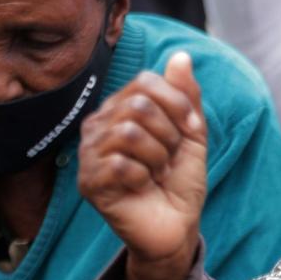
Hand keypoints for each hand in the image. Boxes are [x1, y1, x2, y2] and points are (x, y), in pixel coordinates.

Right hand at [79, 52, 206, 279]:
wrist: (177, 224)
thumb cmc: (180, 179)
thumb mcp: (192, 133)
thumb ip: (186, 96)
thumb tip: (182, 55)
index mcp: (121, 109)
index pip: (146, 81)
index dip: (178, 104)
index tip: (192, 130)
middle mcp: (98, 125)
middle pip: (138, 105)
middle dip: (170, 134)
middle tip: (170, 158)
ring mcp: (89, 154)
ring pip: (129, 132)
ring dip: (158, 156)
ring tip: (157, 172)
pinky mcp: (88, 182)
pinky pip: (119, 163)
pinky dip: (144, 176)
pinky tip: (143, 186)